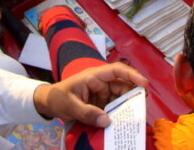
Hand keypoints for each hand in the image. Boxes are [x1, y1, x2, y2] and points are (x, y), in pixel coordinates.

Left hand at [32, 63, 147, 127]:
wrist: (49, 104)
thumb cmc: (58, 98)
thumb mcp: (70, 105)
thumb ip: (87, 113)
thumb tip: (107, 121)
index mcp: (93, 76)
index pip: (116, 71)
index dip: (132, 75)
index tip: (144, 84)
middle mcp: (101, 83)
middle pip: (122, 86)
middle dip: (133, 96)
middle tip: (141, 110)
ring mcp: (102, 94)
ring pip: (120, 98)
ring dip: (127, 108)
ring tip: (134, 119)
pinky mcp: (101, 104)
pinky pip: (114, 108)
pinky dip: (120, 115)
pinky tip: (124, 123)